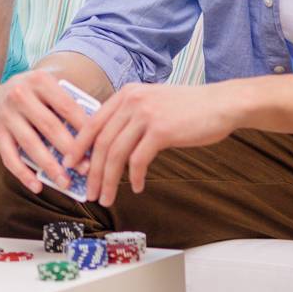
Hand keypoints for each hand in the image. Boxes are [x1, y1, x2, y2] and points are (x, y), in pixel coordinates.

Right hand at [0, 69, 93, 194]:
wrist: (3, 88)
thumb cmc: (38, 93)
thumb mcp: (52, 88)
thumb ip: (70, 105)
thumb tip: (94, 137)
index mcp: (40, 80)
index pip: (67, 106)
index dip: (83, 128)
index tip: (98, 148)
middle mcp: (19, 94)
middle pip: (49, 126)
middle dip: (70, 150)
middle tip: (87, 169)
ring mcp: (5, 114)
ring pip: (30, 143)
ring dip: (49, 166)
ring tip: (66, 183)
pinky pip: (9, 157)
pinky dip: (23, 174)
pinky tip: (38, 187)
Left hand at [63, 82, 239, 205]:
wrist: (222, 104)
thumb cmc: (190, 108)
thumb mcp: (153, 102)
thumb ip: (132, 116)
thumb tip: (111, 144)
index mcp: (126, 94)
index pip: (93, 122)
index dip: (78, 146)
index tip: (70, 164)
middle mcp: (131, 101)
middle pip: (101, 142)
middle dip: (91, 171)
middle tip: (88, 192)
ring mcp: (145, 114)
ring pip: (115, 154)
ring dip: (109, 180)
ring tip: (107, 197)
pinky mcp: (161, 130)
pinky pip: (138, 160)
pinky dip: (135, 177)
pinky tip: (137, 187)